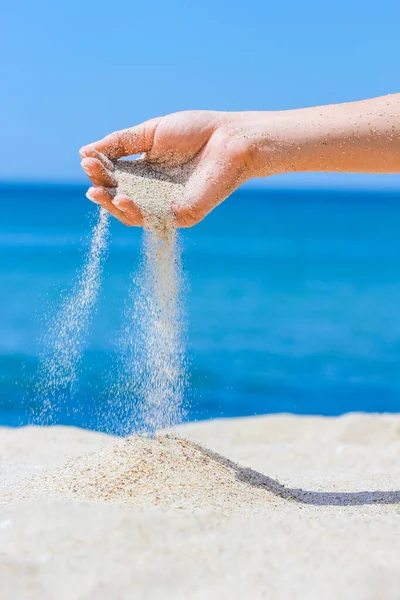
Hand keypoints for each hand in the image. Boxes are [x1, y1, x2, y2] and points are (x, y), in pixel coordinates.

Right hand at [79, 111, 261, 226]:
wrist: (231, 140)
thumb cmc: (196, 131)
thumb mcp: (150, 132)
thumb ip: (120, 143)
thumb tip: (85, 152)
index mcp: (145, 170)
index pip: (114, 176)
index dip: (99, 171)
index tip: (86, 160)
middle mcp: (152, 190)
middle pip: (118, 196)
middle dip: (101, 188)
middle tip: (91, 177)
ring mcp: (165, 205)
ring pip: (131, 213)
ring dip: (112, 205)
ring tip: (98, 192)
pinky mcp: (180, 216)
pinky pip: (153, 220)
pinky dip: (135, 213)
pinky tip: (123, 199)